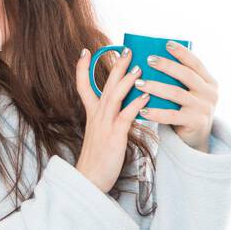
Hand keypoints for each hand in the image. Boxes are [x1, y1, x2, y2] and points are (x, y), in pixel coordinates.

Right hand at [74, 47, 151, 192]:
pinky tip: (147, 94)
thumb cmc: (98, 160)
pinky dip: (136, 103)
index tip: (85, 52)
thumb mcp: (100, 135)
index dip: (82, 68)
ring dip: (127, 80)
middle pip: (104, 85)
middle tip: (126, 49)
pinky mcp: (114, 135)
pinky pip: (126, 115)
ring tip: (139, 67)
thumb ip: (110, 120)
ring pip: (114, 96)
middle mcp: (96, 116)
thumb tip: (124, 110)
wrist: (89, 180)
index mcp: (92, 115)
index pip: (83, 86)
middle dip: (114, 66)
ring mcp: (104, 124)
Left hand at [135, 41, 217, 152]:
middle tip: (148, 60)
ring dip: (156, 87)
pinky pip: (172, 115)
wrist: (195, 138)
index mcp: (208, 82)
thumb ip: (177, 79)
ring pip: (176, 93)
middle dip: (166, 66)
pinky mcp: (195, 123)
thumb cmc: (184, 109)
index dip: (182, 52)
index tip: (167, 44)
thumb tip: (150, 58)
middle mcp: (209, 93)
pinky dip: (156, 112)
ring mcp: (204, 108)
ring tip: (138, 82)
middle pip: (186, 75)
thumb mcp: (187, 92)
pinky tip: (142, 109)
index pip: (195, 63)